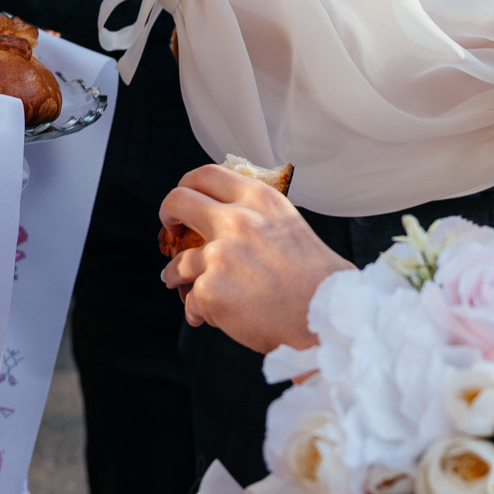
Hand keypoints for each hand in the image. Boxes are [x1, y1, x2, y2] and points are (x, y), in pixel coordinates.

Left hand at [159, 164, 350, 353]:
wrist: (327, 318)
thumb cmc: (317, 280)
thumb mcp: (290, 227)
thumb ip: (258, 217)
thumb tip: (226, 218)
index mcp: (260, 199)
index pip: (206, 174)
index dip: (186, 188)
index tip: (182, 204)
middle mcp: (237, 219)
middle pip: (178, 201)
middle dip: (166, 217)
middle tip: (169, 232)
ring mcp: (220, 254)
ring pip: (178, 262)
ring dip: (175, 276)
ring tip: (183, 288)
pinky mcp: (210, 289)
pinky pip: (191, 300)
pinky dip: (199, 311)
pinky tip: (212, 318)